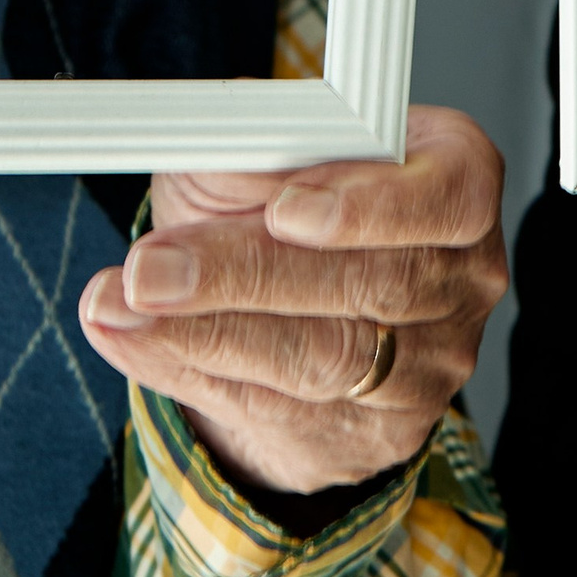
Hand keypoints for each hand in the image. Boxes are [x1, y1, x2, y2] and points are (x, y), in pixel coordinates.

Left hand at [78, 102, 505, 496]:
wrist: (287, 299)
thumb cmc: (286, 197)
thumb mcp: (269, 147)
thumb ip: (254, 143)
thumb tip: (214, 150)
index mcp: (458, 182)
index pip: (445, 199)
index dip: (369, 207)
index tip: (283, 211)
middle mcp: (461, 279)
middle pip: (367, 287)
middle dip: (243, 276)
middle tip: (151, 269)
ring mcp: (430, 366)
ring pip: (319, 359)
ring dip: (201, 332)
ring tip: (116, 303)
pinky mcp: (378, 432)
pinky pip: (278, 409)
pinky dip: (191, 371)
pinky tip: (132, 339)